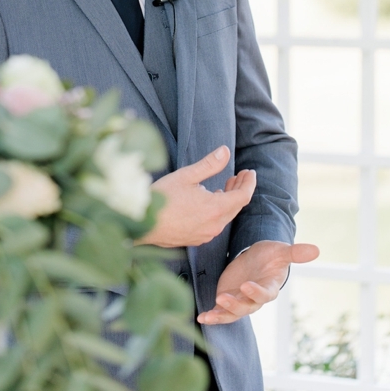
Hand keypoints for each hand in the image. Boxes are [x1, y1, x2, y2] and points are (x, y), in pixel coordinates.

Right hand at [137, 147, 255, 247]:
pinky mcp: (195, 239)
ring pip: (226, 216)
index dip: (249, 183)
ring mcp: (205, 234)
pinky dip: (218, 211)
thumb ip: (209, 164)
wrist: (139, 223)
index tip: (250, 172)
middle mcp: (214, 225)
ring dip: (229, 200)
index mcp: (215, 209)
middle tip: (239, 175)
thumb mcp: (186, 175)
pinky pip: (215, 224)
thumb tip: (226, 151)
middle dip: (240, 189)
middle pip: (236, 206)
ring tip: (226, 185)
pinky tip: (211, 201)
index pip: (243, 196)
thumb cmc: (161, 197)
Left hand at [197, 240, 319, 325]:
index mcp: (269, 288)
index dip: (256, 292)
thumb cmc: (270, 255)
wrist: (255, 258)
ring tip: (209, 315)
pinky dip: (212, 317)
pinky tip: (202, 318)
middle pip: (246, 307)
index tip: (247, 285)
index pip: (264, 294)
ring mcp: (241, 301)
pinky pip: (220, 313)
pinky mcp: (228, 301)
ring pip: (232, 314)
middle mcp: (255, 299)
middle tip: (223, 298)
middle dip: (234, 305)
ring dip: (221, 314)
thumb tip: (317, 250)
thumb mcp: (281, 251)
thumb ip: (296, 252)